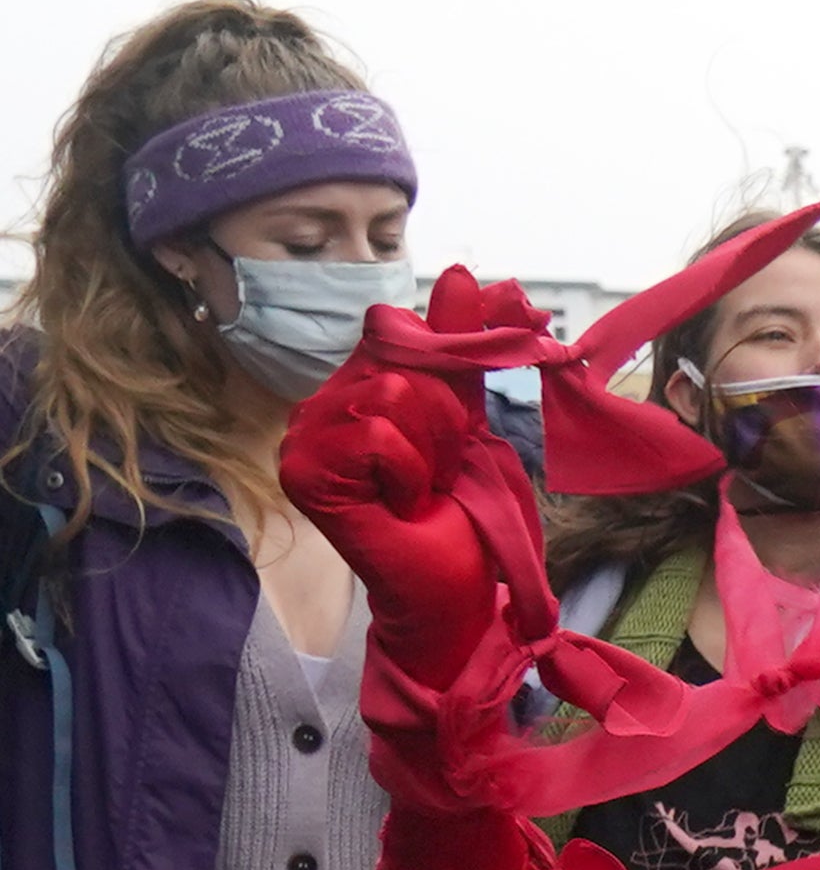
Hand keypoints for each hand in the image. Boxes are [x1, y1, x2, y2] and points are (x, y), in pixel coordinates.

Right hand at [278, 361, 521, 685]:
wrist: (454, 595)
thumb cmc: (457, 516)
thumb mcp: (468, 420)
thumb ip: (461, 350)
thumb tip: (468, 274)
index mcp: (351, 390)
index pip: (398, 333)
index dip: (445, 374)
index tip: (451, 434)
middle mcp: (317, 407)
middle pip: (400, 364)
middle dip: (442, 424)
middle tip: (434, 475)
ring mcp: (302, 438)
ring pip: (391, 394)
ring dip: (428, 451)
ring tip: (418, 490)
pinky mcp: (304, 472)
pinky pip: (377, 435)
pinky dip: (407, 473)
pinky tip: (399, 505)